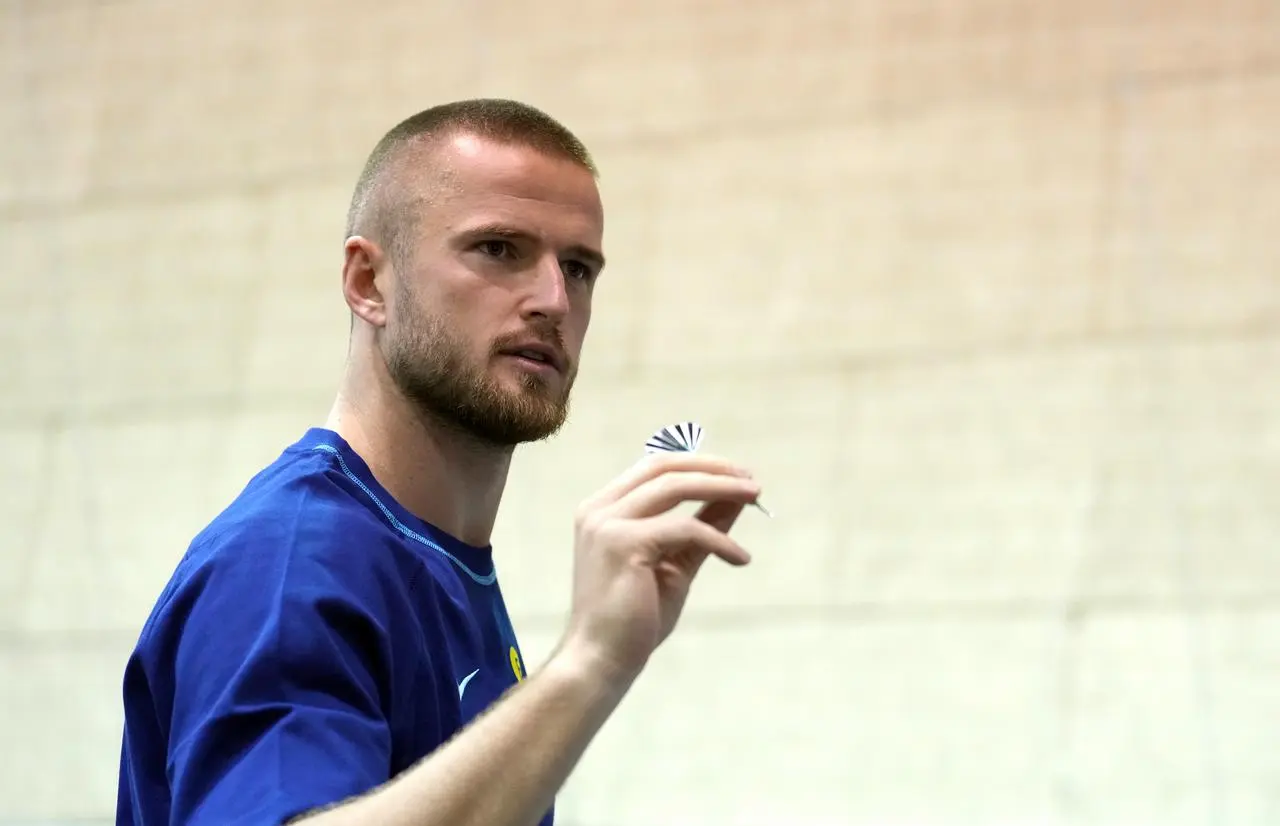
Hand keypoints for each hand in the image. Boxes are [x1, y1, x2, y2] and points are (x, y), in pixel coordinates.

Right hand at [556, 453, 761, 688]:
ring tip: (755, 497)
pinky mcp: (623, 544)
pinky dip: (719, 539)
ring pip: (675, 486)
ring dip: (721, 488)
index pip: (654, 467)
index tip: (736, 473)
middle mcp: (600, 509)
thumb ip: (701, 527)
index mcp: (604, 508)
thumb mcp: (675, 562)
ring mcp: (607, 524)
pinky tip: (740, 558)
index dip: (698, 464)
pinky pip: (685, 528)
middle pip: (665, 467)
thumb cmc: (634, 616)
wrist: (601, 659)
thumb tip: (736, 498)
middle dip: (713, 468)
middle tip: (751, 481)